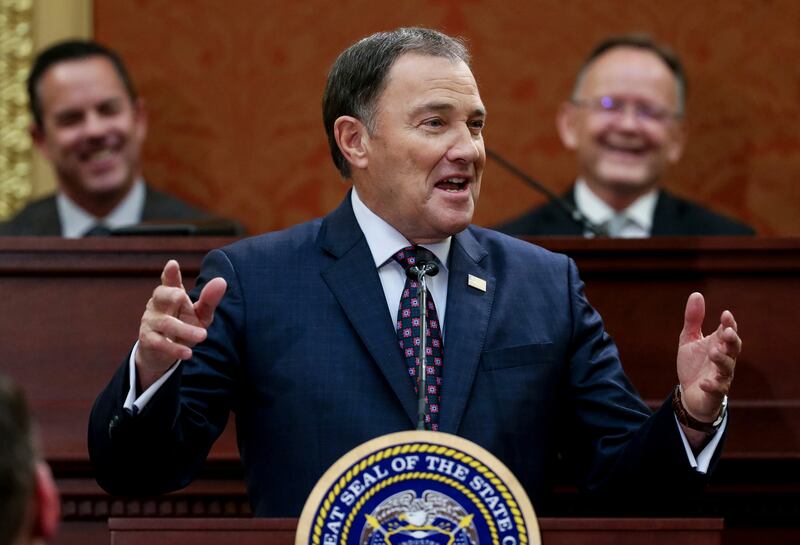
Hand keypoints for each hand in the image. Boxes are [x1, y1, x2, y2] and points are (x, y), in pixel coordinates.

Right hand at [135, 260, 226, 389]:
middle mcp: (158, 304)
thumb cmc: (183, 326)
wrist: (162, 353)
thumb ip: (209, 300)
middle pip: (160, 294)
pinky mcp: (148, 339)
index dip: (170, 273)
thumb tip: (222, 281)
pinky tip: (188, 353)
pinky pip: (159, 343)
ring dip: (184, 329)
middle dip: (170, 294)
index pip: (169, 281)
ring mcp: (151, 321)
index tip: (172, 264)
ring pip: (165, 322)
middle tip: (182, 296)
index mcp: (172, 295)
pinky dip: (174, 349)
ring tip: (203, 336)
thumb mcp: (199, 315)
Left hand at [677, 292, 740, 422]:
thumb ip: (693, 319)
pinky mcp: (714, 392)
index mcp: (718, 344)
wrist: (689, 393)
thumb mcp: (689, 339)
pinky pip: (716, 389)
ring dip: (722, 359)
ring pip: (727, 368)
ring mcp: (721, 376)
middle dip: (731, 340)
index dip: (729, 324)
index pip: (728, 332)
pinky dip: (711, 385)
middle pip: (733, 349)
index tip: (725, 314)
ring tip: (713, 351)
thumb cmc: (693, 364)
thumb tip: (697, 294)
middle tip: (726, 332)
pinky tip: (704, 382)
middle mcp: (724, 359)